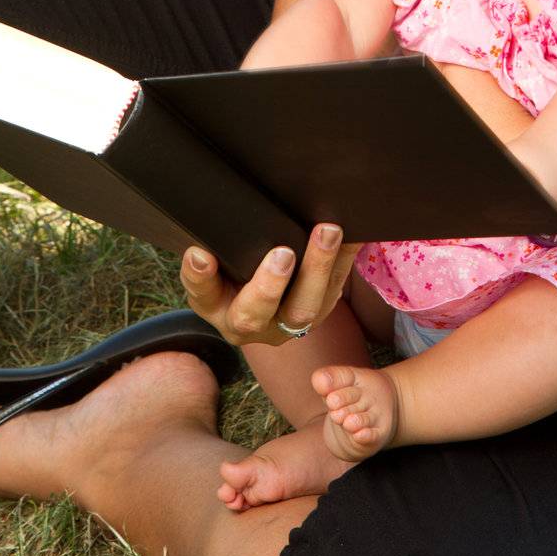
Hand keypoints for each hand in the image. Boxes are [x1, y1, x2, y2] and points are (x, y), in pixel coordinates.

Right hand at [179, 224, 360, 346]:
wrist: (262, 296)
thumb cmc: (230, 270)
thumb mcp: (212, 264)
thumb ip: (209, 255)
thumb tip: (203, 241)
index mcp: (214, 306)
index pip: (202, 293)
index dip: (200, 277)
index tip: (200, 255)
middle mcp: (249, 324)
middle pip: (256, 313)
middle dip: (269, 285)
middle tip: (282, 253)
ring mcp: (286, 324)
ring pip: (305, 308)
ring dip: (319, 268)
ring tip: (329, 232)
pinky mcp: (319, 311)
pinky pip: (336, 289)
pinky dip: (346, 259)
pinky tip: (356, 233)